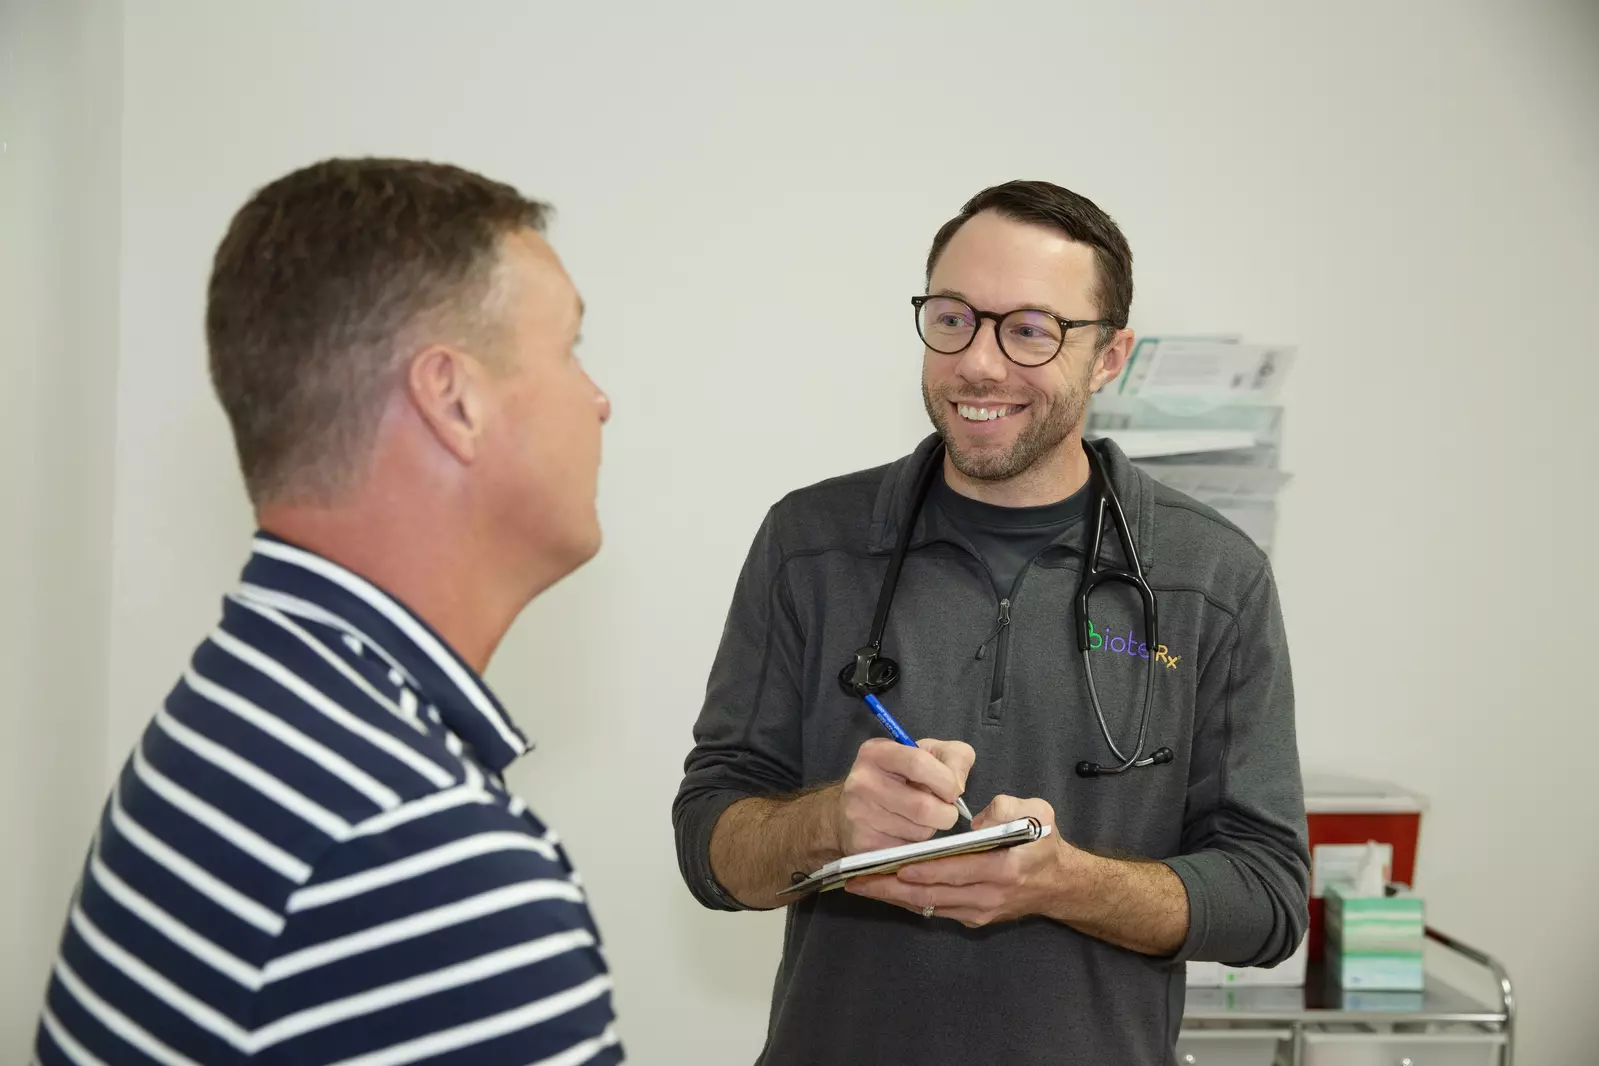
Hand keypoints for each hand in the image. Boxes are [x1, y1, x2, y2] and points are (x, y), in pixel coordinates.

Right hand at [833, 738, 974, 854]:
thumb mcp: (927, 754)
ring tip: (919, 820)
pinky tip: (905, 833)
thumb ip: (955, 758)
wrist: (849, 812)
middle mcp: (863, 781)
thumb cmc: (898, 779)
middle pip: (923, 806)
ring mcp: (860, 815)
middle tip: (944, 811)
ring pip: (919, 832)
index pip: (919, 763)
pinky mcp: (864, 844)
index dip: (946, 781)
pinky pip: (908, 850)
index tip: (953, 790)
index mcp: (877, 752)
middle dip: (946, 813)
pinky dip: (917, 845)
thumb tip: (958, 785)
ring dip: (930, 829)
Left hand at [846, 793, 1080, 927]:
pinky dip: (909, 901)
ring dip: (894, 897)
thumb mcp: (1038, 812)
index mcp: (1004, 869)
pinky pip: (936, 910)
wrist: (1059, 884)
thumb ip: (1006, 809)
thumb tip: (975, 821)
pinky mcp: (974, 919)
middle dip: (893, 887)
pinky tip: (885, 890)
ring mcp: (980, 912)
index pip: (957, 870)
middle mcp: (989, 896)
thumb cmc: (1045, 842)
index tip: (895, 864)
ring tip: (861, 885)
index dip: (924, 869)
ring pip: (930, 906)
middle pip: (934, 894)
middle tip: (858, 879)